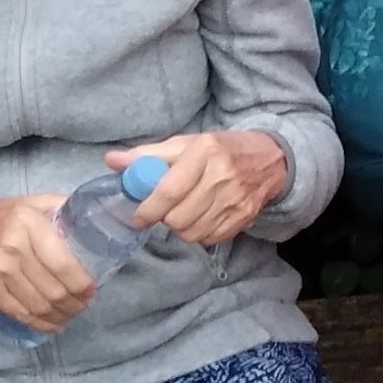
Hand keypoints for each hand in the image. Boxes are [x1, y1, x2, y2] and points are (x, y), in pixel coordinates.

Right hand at [0, 192, 89, 330]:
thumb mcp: (29, 202)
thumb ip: (60, 207)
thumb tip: (95, 217)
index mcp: (28, 223)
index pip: (62, 263)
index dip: (81, 283)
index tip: (91, 289)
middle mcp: (13, 248)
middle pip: (53, 289)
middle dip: (75, 303)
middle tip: (84, 304)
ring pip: (40, 305)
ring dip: (62, 316)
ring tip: (72, 314)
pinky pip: (21, 313)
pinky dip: (41, 324)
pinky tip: (53, 325)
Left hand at [107, 128, 289, 245]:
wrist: (270, 159)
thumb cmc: (220, 149)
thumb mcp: (185, 144)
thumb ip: (147, 155)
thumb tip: (111, 161)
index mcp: (205, 151)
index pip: (170, 190)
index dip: (149, 208)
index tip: (138, 216)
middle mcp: (223, 176)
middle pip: (179, 217)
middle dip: (165, 218)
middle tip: (164, 211)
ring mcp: (236, 200)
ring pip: (193, 232)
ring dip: (181, 227)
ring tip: (183, 212)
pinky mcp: (245, 218)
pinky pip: (210, 238)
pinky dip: (199, 233)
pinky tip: (200, 218)